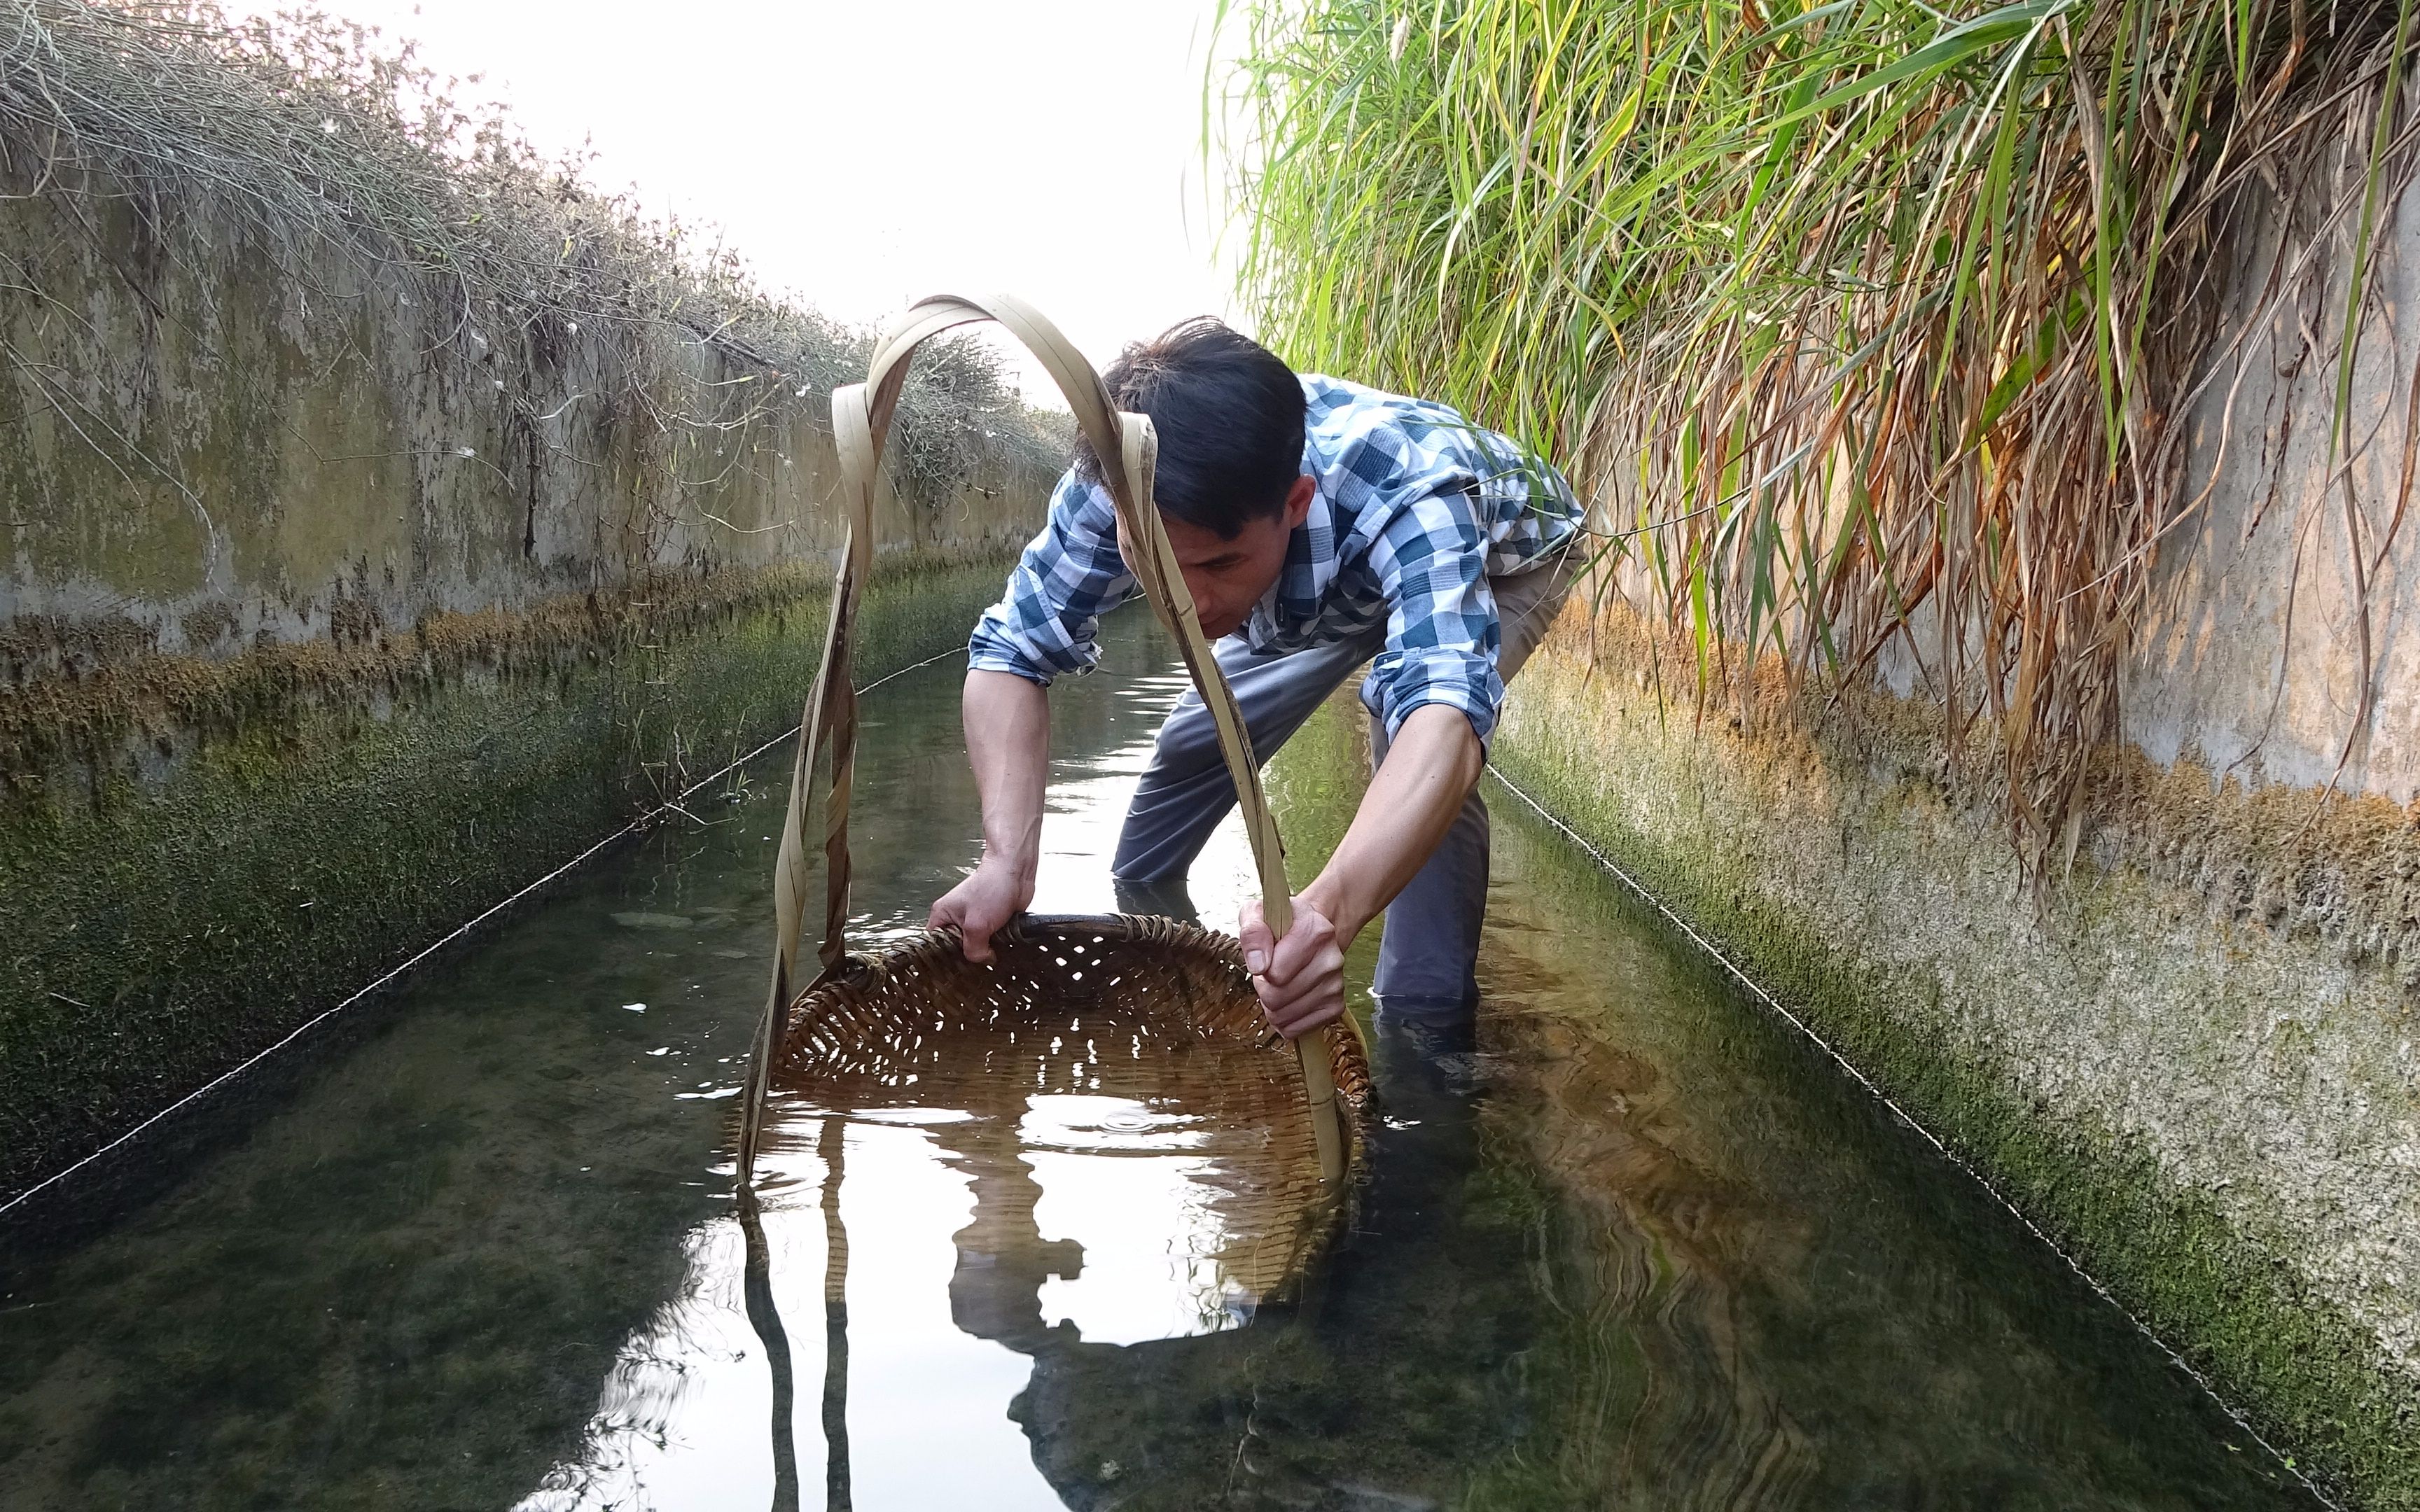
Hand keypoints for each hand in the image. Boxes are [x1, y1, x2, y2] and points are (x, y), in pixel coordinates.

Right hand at [929, 857, 1032, 962]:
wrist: (1015, 872)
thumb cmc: (991, 886)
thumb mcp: (976, 925)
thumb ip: (974, 950)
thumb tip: (982, 961)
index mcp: (943, 915)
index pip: (935, 944)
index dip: (945, 957)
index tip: (957, 966)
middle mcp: (956, 918)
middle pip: (957, 948)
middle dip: (970, 953)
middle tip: (979, 957)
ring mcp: (974, 920)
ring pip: (976, 945)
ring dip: (987, 948)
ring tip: (993, 947)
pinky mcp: (991, 922)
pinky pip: (990, 941)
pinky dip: (998, 943)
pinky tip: (1003, 942)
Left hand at [1237, 895, 1346, 1039]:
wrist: (1312, 933)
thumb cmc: (1280, 925)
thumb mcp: (1258, 913)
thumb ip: (1253, 932)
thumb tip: (1259, 964)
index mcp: (1315, 932)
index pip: (1275, 973)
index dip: (1261, 968)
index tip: (1266, 957)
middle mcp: (1331, 960)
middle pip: (1277, 998)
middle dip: (1265, 988)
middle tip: (1271, 972)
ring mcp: (1336, 986)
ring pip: (1283, 1016)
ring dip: (1273, 1005)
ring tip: (1281, 983)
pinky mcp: (1335, 1007)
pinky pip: (1296, 1029)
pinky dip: (1286, 1019)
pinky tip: (1289, 998)